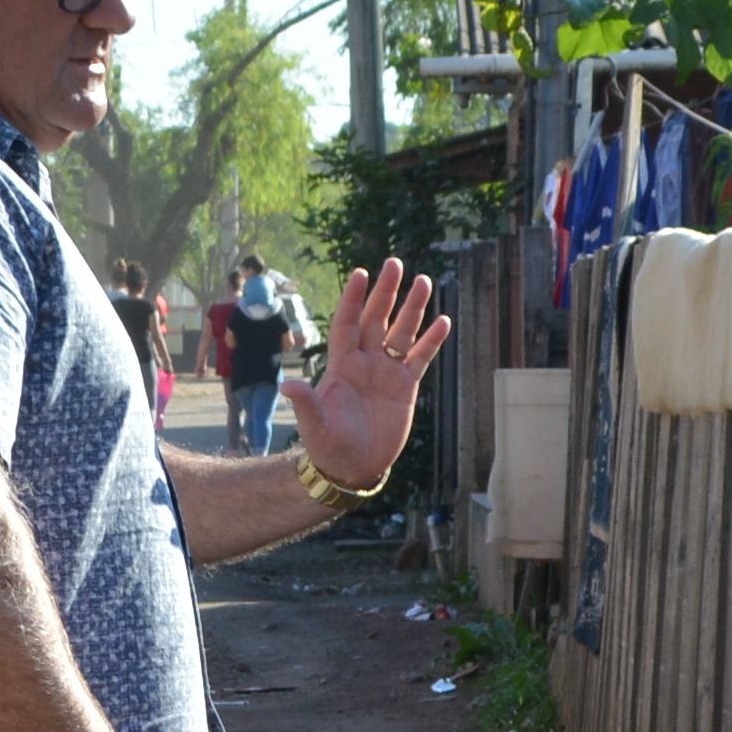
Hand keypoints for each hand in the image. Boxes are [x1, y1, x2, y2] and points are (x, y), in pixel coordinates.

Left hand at [287, 258, 452, 495]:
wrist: (354, 467)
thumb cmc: (329, 446)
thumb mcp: (316, 426)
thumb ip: (306, 404)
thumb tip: (288, 386)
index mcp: (342, 365)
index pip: (347, 323)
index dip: (353, 299)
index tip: (361, 273)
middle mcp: (365, 362)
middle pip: (376, 318)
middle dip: (386, 292)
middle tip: (395, 264)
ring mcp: (386, 372)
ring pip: (401, 332)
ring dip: (412, 308)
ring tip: (424, 281)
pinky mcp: (405, 386)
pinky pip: (420, 357)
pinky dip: (431, 340)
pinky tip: (443, 321)